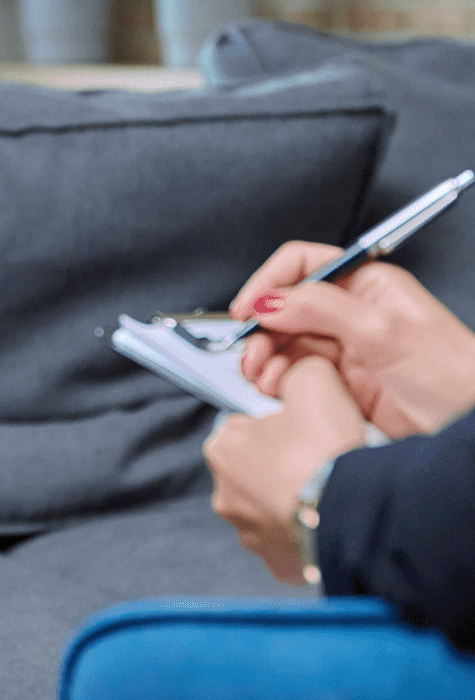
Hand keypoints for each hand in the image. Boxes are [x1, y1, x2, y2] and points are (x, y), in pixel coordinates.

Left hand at [204, 357, 367, 583]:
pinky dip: (308, 531)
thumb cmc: (325, 452)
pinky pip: (291, 541)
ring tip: (329, 489)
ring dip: (294, 498)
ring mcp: (251, 534)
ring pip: (272, 507)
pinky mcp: (278, 563)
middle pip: (255, 469)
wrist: (354, 514)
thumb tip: (303, 373)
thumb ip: (299, 371)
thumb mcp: (313, 382)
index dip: (275, 423)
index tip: (300, 429)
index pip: (242, 426)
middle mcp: (226, 496)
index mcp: (222, 450)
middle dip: (282, 463)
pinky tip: (329, 517)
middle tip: (318, 458)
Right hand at [230, 241, 474, 436]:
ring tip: (261, 375)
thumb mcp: (384, 331)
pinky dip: (278, 380)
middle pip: (286, 306)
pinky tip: (278, 389)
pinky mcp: (340, 384)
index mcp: (367, 285)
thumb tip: (270, 300)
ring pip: (286, 342)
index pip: (303, 265)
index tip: (246, 309)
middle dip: (262, 327)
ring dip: (266, 356)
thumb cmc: (455, 377)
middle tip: (250, 351)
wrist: (469, 433)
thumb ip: (321, 308)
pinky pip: (296, 374)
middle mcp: (352, 313)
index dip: (269, 283)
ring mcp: (345, 349)